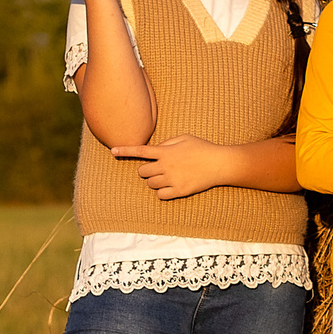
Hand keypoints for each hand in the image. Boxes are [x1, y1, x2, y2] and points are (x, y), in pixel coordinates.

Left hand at [115, 135, 230, 199]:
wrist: (219, 164)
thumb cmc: (203, 148)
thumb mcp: (184, 138)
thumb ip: (167, 143)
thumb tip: (156, 150)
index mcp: (166, 151)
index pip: (140, 151)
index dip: (125, 150)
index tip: (113, 150)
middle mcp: (166, 166)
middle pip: (142, 172)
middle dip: (147, 170)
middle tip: (158, 168)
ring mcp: (172, 179)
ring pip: (150, 184)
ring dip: (155, 181)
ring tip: (168, 176)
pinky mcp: (179, 191)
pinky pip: (160, 195)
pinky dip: (162, 192)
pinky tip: (171, 187)